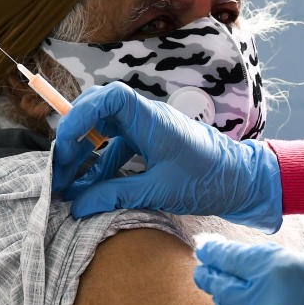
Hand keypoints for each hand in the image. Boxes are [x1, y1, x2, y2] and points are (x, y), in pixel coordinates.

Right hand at [52, 81, 282, 231]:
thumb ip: (115, 196)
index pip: (110, 98)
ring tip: (67, 184)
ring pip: (105, 130)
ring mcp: (148, 128)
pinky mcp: (151, 142)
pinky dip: (100, 164)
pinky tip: (88, 188)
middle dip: (75, 137)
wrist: (242, 181)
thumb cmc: (208, 181)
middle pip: (99, 110)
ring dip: (85, 153)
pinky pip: (117, 146)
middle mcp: (147, 118)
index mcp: (152, 120)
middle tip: (61, 169)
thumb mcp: (158, 192)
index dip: (82, 113)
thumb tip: (77, 205)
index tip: (65, 142)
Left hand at [194, 240, 303, 304]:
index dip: (211, 253)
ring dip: (226, 304)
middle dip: (209, 276)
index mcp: (273, 270)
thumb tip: (235, 261)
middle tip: (203, 270)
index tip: (204, 249)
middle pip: (219, 288)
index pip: (225, 259)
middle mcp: (265, 303)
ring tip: (226, 295)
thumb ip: (266, 263)